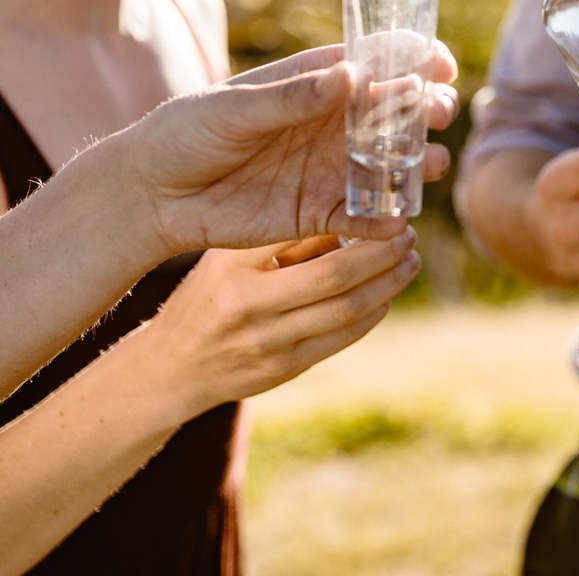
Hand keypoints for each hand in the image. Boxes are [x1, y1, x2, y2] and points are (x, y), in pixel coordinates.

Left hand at [96, 43, 459, 258]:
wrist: (151, 195)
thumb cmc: (185, 134)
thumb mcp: (234, 108)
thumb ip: (291, 96)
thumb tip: (351, 75)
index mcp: (317, 82)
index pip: (380, 61)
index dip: (418, 59)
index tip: (440, 65)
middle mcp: (335, 123)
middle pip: (400, 113)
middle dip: (430, 111)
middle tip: (436, 115)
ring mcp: (332, 168)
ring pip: (394, 166)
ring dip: (420, 166)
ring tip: (427, 167)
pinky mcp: (321, 213)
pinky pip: (366, 218)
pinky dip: (386, 220)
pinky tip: (395, 221)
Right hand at [121, 232, 418, 413]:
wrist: (169, 369)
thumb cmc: (206, 300)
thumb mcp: (226, 259)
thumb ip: (281, 240)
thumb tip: (352, 217)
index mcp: (230, 267)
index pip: (299, 233)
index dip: (351, 221)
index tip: (383, 209)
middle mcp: (246, 304)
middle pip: (336, 276)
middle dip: (383, 254)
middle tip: (408, 236)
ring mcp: (266, 341)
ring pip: (347, 310)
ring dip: (388, 284)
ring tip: (409, 262)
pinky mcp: (284, 369)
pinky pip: (342, 338)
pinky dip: (372, 314)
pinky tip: (386, 295)